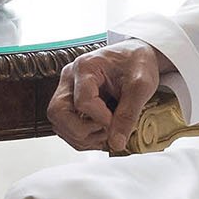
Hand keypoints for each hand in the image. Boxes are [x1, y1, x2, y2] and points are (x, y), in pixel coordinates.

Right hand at [47, 39, 167, 152]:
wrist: (136, 56)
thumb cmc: (137, 62)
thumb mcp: (141, 86)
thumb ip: (128, 114)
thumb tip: (116, 143)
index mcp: (85, 67)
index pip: (83, 102)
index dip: (101, 119)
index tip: (118, 123)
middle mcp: (70, 78)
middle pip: (58, 112)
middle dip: (82, 131)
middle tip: (106, 131)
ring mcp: (68, 90)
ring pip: (58, 123)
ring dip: (81, 136)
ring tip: (106, 132)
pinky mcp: (70, 101)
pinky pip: (65, 126)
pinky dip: (82, 137)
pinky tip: (101, 134)